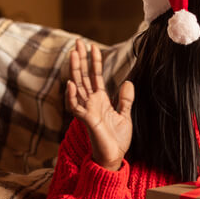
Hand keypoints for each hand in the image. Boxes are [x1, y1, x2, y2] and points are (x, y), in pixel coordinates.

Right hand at [66, 40, 133, 170]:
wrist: (114, 156)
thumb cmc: (117, 139)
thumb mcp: (125, 115)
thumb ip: (125, 99)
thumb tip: (128, 81)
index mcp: (100, 100)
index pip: (94, 76)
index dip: (94, 62)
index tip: (93, 47)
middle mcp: (91, 102)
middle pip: (83, 76)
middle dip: (80, 59)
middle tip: (77, 42)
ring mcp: (87, 110)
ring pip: (77, 86)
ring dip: (74, 70)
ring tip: (73, 54)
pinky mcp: (86, 120)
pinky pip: (75, 106)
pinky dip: (71, 96)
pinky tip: (71, 84)